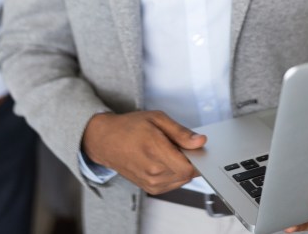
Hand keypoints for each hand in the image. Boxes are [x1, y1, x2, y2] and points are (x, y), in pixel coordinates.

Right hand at [82, 110, 205, 193]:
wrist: (105, 141)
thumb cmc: (129, 127)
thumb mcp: (157, 119)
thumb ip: (181, 132)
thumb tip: (201, 141)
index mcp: (156, 151)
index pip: (190, 167)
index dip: (197, 158)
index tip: (195, 147)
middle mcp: (153, 172)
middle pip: (187, 174)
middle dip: (190, 160)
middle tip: (179, 145)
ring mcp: (151, 182)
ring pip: (182, 180)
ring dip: (182, 168)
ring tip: (168, 152)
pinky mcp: (150, 188)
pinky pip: (173, 184)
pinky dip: (175, 174)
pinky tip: (164, 161)